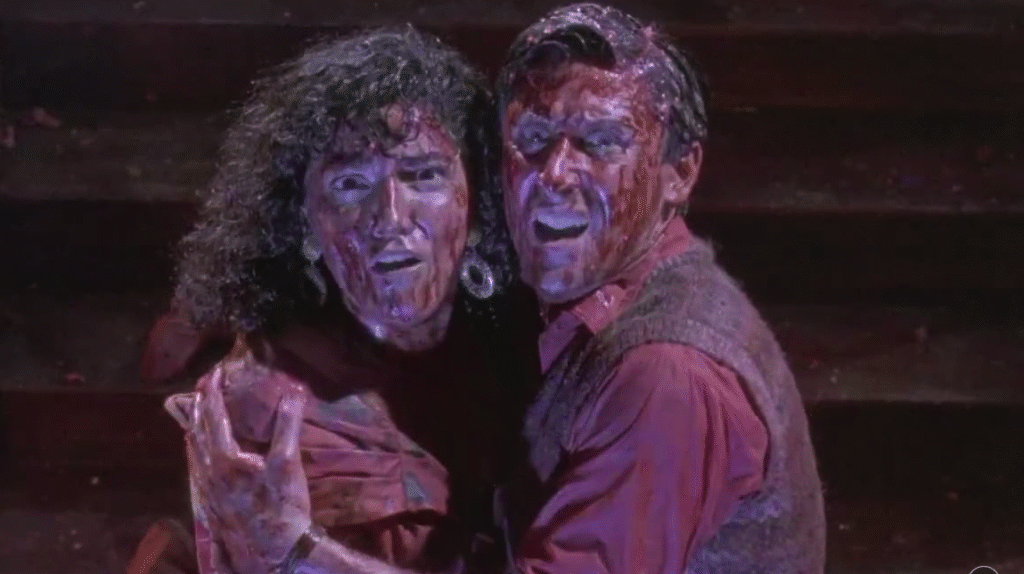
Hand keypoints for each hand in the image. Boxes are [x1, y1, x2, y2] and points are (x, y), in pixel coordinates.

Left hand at [188, 364, 311, 571]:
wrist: (274, 553)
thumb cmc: (282, 507)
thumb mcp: (288, 463)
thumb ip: (287, 426)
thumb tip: (292, 392)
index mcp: (224, 458)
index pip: (214, 416)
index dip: (213, 391)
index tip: (214, 371)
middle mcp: (209, 472)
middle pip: (198, 431)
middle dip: (200, 405)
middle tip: (203, 386)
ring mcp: (207, 491)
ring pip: (194, 451)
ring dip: (196, 427)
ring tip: (197, 414)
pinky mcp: (211, 505)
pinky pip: (197, 468)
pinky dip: (198, 451)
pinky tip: (202, 455)